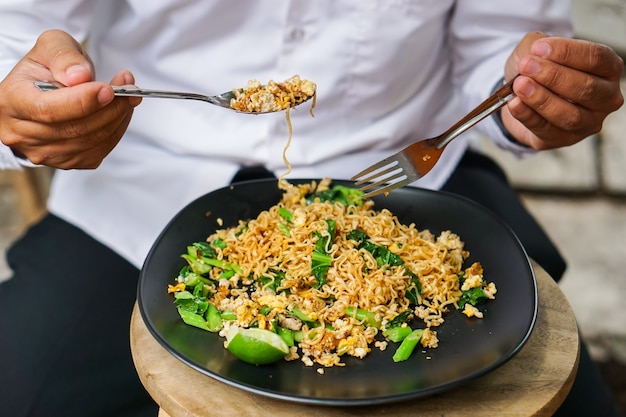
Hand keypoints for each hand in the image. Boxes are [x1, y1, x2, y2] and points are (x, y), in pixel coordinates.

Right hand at [0, 29, 140, 168]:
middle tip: (130, 88)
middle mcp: (21, 134)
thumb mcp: (51, 47)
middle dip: (110, 107)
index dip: (82, 101)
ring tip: (129, 96)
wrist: (41, 91)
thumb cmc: (46, 68)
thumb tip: (81, 77)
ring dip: (118, 118)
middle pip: (74, 128)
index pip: (48, 110)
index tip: (108, 89)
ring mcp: (43, 153)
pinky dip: (116, 130)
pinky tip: (120, 112)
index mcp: (11, 101)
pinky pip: (99, 151)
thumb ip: (64, 56)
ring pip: (91, 141)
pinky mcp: (66, 162)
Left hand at [501, 32, 623, 149]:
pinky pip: (546, 130)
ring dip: (542, 99)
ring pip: (570, 115)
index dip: (567, 52)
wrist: (522, 97)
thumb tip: (533, 54)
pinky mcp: (564, 139)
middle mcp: (605, 97)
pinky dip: (528, 116)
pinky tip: (515, 104)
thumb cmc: (538, 70)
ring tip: (519, 86)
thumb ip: (538, 45)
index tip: (538, 48)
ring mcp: (588, 122)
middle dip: (553, 76)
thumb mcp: (538, 48)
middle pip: (586, 88)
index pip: (595, 58)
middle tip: (527, 66)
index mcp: (608, 68)